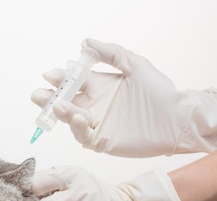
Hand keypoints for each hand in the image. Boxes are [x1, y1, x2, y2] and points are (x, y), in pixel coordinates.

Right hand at [31, 39, 216, 156]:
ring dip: (61, 112)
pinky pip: (83, 135)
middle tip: (39, 94)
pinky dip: (77, 128)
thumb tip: (84, 43)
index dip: (60, 78)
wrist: (177, 119)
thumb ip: (110, 54)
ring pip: (70, 119)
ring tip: (58, 105)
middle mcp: (94, 105)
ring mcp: (96, 124)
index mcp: (98, 87)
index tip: (52, 74)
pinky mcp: (102, 140)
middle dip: (49, 98)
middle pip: (64, 102)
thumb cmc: (160, 92)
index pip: (72, 82)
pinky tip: (79, 117)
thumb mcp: (135, 65)